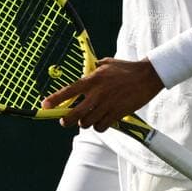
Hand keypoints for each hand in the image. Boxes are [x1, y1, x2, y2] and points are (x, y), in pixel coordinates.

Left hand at [41, 58, 164, 131]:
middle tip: (64, 120)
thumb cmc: (126, 68)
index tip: (44, 106)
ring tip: (88, 118)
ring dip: (85, 122)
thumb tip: (83, 75)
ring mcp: (107, 105)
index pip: (69, 91)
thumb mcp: (106, 64)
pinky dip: (99, 126)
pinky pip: (102, 127)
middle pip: (74, 114)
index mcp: (92, 79)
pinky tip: (101, 121)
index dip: (55, 100)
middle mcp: (97, 94)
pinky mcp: (118, 113)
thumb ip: (92, 71)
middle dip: (66, 120)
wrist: (147, 76)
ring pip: (87, 123)